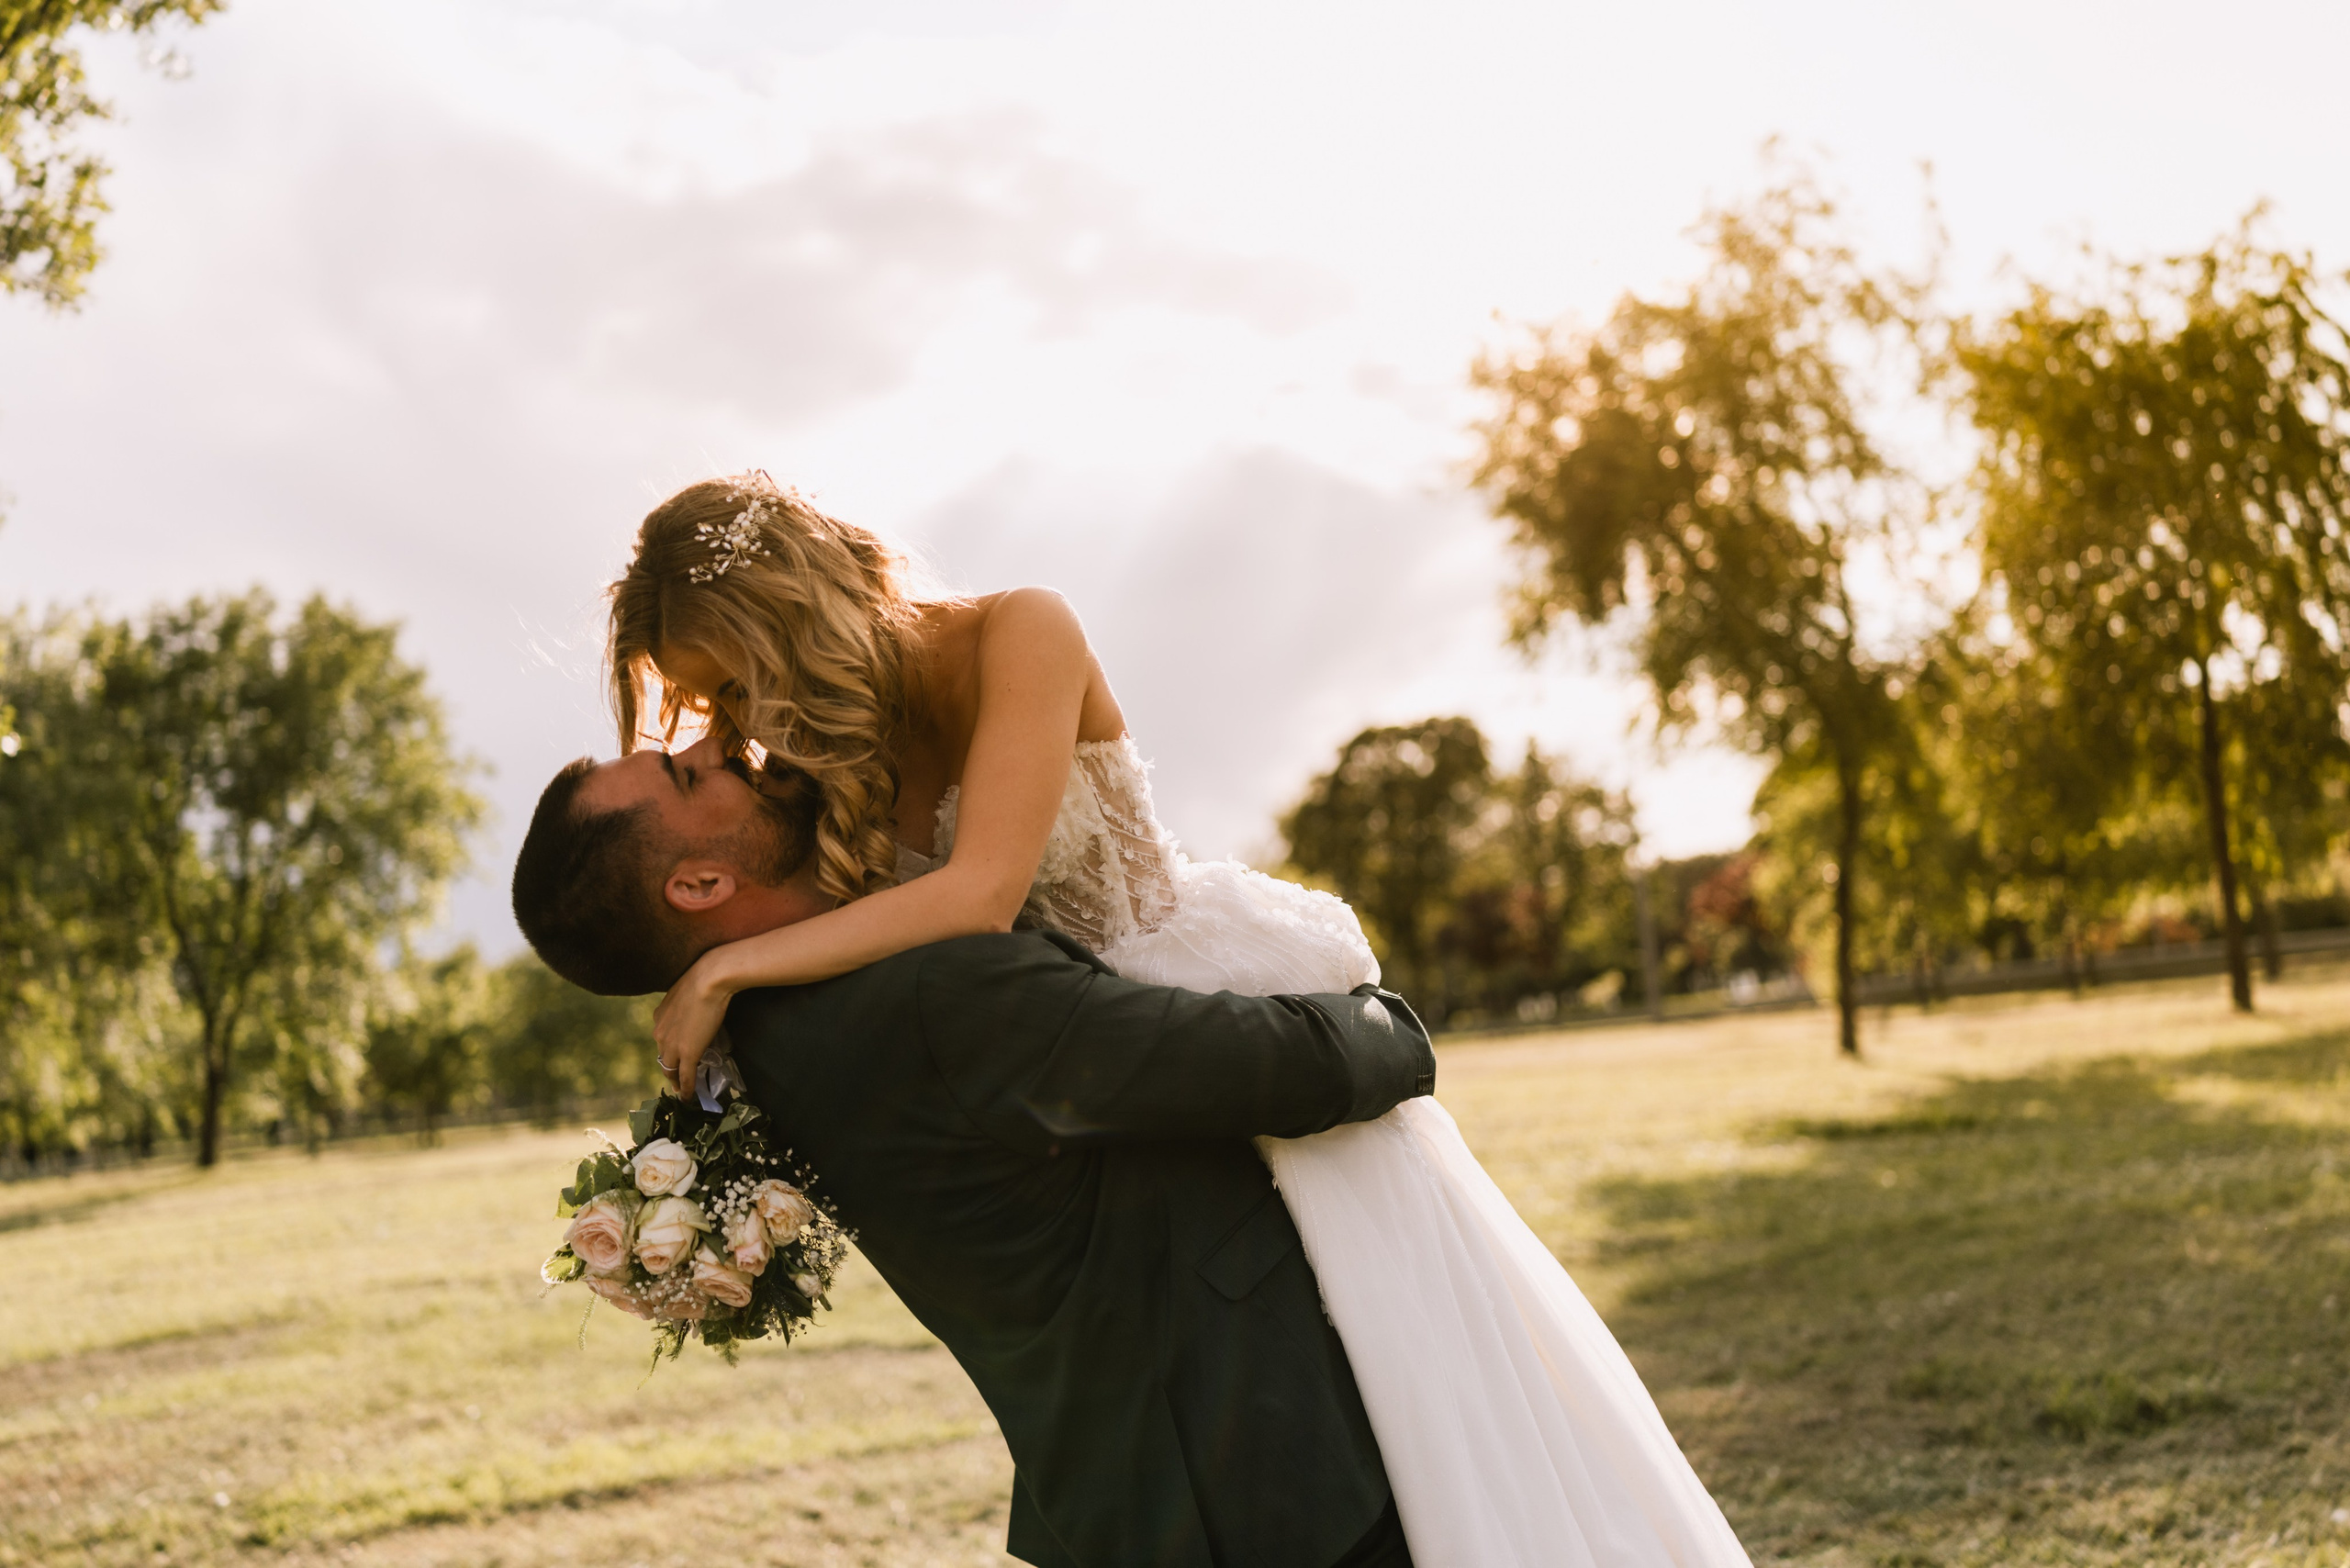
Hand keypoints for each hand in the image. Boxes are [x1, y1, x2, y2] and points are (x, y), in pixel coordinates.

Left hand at [653, 957, 734, 1096]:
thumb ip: (685, 1004)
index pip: (662, 1040)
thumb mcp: (686, 991)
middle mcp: (660, 1033)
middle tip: (678, 1078)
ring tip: (683, 1090)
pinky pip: (686, 1077)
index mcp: (659, 1017)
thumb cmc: (704, 978)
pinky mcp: (687, 1054)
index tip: (676, 1057)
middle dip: (670, 1069)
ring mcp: (672, 1046)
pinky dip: (687, 1090)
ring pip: (671, 1070)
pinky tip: (690, 1098)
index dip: (669, 1050)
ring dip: (677, 1082)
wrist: (709, 979)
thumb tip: (696, 1006)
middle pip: (663, 1057)